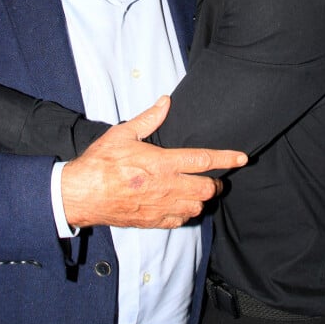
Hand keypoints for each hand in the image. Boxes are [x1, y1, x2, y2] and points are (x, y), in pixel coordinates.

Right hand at [61, 96, 247, 229]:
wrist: (82, 195)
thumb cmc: (100, 163)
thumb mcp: (122, 134)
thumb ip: (148, 119)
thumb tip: (165, 102)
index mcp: (162, 163)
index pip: (203, 160)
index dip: (226, 158)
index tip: (242, 158)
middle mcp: (166, 187)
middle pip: (207, 188)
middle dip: (215, 183)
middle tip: (213, 178)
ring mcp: (160, 207)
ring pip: (197, 206)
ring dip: (202, 198)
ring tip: (197, 190)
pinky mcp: (153, 221)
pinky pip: (181, 220)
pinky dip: (186, 212)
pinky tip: (180, 204)